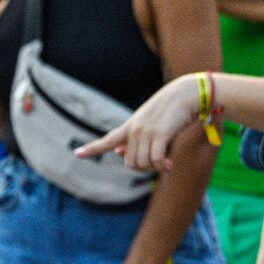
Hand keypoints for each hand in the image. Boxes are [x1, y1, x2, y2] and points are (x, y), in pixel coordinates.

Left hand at [74, 74, 200, 170]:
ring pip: (142, 163)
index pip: (107, 140)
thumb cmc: (170, 111)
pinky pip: (155, 160)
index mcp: (129, 127)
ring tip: (166, 165)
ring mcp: (146, 131)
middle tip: (158, 167)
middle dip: (143, 169)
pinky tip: (170, 166)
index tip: (77, 153)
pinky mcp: (160, 134)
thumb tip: (117, 153)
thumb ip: (132, 139)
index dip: (92, 148)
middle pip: (129, 162)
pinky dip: (162, 167)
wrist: (186, 94)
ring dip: (154, 169)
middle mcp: (134, 129)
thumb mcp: (148, 124)